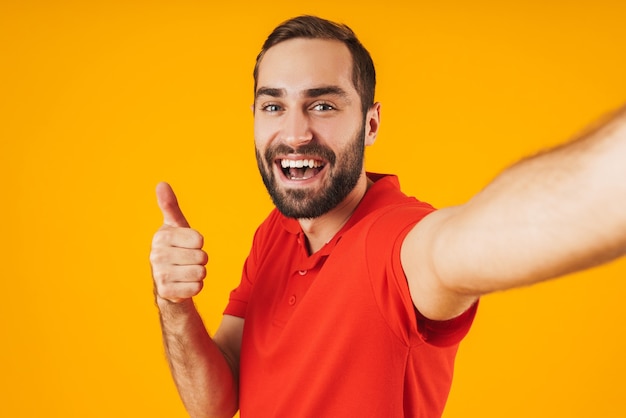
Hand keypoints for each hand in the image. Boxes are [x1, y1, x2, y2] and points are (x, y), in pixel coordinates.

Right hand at [150, 182, 207, 303]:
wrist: (168, 280)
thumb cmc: (176, 247)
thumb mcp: (176, 226)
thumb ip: (170, 206)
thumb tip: (161, 183)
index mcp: (162, 236)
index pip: (199, 239)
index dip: (199, 243)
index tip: (189, 244)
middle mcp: (157, 255)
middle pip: (201, 257)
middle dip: (200, 259)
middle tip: (189, 260)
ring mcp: (160, 274)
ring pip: (200, 273)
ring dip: (199, 273)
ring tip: (186, 271)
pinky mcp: (166, 292)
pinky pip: (196, 288)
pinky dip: (196, 286)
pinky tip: (184, 283)